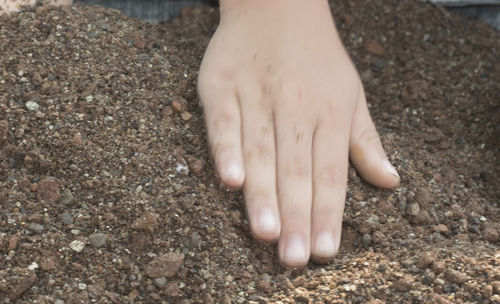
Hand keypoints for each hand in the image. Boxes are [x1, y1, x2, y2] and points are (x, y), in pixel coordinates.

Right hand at [197, 0, 398, 266]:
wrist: (278, 4)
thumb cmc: (318, 58)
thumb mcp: (352, 94)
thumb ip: (366, 140)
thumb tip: (390, 182)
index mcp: (330, 113)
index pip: (331, 173)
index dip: (328, 214)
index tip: (324, 251)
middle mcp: (296, 108)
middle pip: (297, 170)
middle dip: (296, 217)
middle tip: (293, 258)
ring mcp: (258, 96)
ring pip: (262, 151)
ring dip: (264, 193)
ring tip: (266, 232)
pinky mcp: (222, 87)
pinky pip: (224, 122)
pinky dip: (226, 149)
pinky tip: (230, 180)